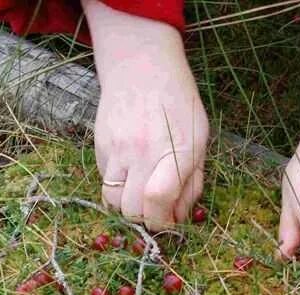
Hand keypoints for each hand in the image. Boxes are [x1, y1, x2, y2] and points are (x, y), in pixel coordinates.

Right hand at [83, 0, 208, 231]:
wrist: (141, 67)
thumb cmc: (179, 105)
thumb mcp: (199, 140)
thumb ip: (191, 182)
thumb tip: (177, 218)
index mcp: (178, 151)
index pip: (157, 200)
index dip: (161, 222)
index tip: (165, 221)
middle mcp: (145, 151)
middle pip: (132, 209)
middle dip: (144, 218)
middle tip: (152, 209)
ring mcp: (119, 149)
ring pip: (113, 200)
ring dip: (126, 205)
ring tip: (138, 191)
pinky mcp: (101, 146)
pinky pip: (104, 181)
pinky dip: (116, 186)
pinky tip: (128, 170)